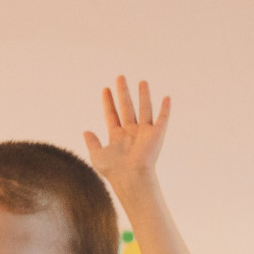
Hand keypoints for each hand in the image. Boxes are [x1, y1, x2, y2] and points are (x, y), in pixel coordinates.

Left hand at [80, 77, 171, 195]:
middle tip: (120, 77)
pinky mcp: (157, 135)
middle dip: (123, 92)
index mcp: (117, 137)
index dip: (108, 102)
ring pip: (144, 109)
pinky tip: (167, 98)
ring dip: (143, 95)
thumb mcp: (97, 155)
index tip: (105, 89)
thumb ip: (92, 142)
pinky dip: (165, 109)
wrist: (131, 177)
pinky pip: (162, 119)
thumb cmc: (114, 170)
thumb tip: (86, 131)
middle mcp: (131, 133)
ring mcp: (144, 133)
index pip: (112, 114)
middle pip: (126, 107)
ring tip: (142, 81)